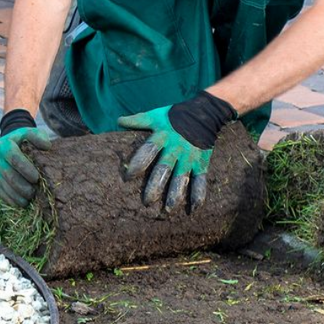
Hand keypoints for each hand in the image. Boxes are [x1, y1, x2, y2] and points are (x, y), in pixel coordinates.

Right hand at [0, 112, 58, 207]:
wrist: (7, 145)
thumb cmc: (24, 141)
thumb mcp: (30, 133)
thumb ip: (38, 137)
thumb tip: (46, 146)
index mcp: (4, 144)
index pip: (13, 157)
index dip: (25, 168)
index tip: (36, 178)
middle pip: (7, 174)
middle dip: (21, 185)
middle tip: (34, 193)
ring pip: (3, 185)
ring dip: (16, 195)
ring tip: (29, 199)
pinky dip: (10, 199)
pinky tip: (21, 203)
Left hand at [117, 92, 234, 213]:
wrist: (204, 113)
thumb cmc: (174, 116)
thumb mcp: (156, 116)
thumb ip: (138, 121)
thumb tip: (118, 121)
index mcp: (163, 136)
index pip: (148, 150)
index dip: (138, 163)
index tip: (128, 176)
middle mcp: (176, 148)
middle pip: (164, 168)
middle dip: (155, 185)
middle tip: (147, 201)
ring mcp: (189, 156)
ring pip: (182, 177)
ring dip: (176, 194)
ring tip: (168, 209)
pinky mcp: (201, 162)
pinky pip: (200, 180)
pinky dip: (198, 194)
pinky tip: (194, 209)